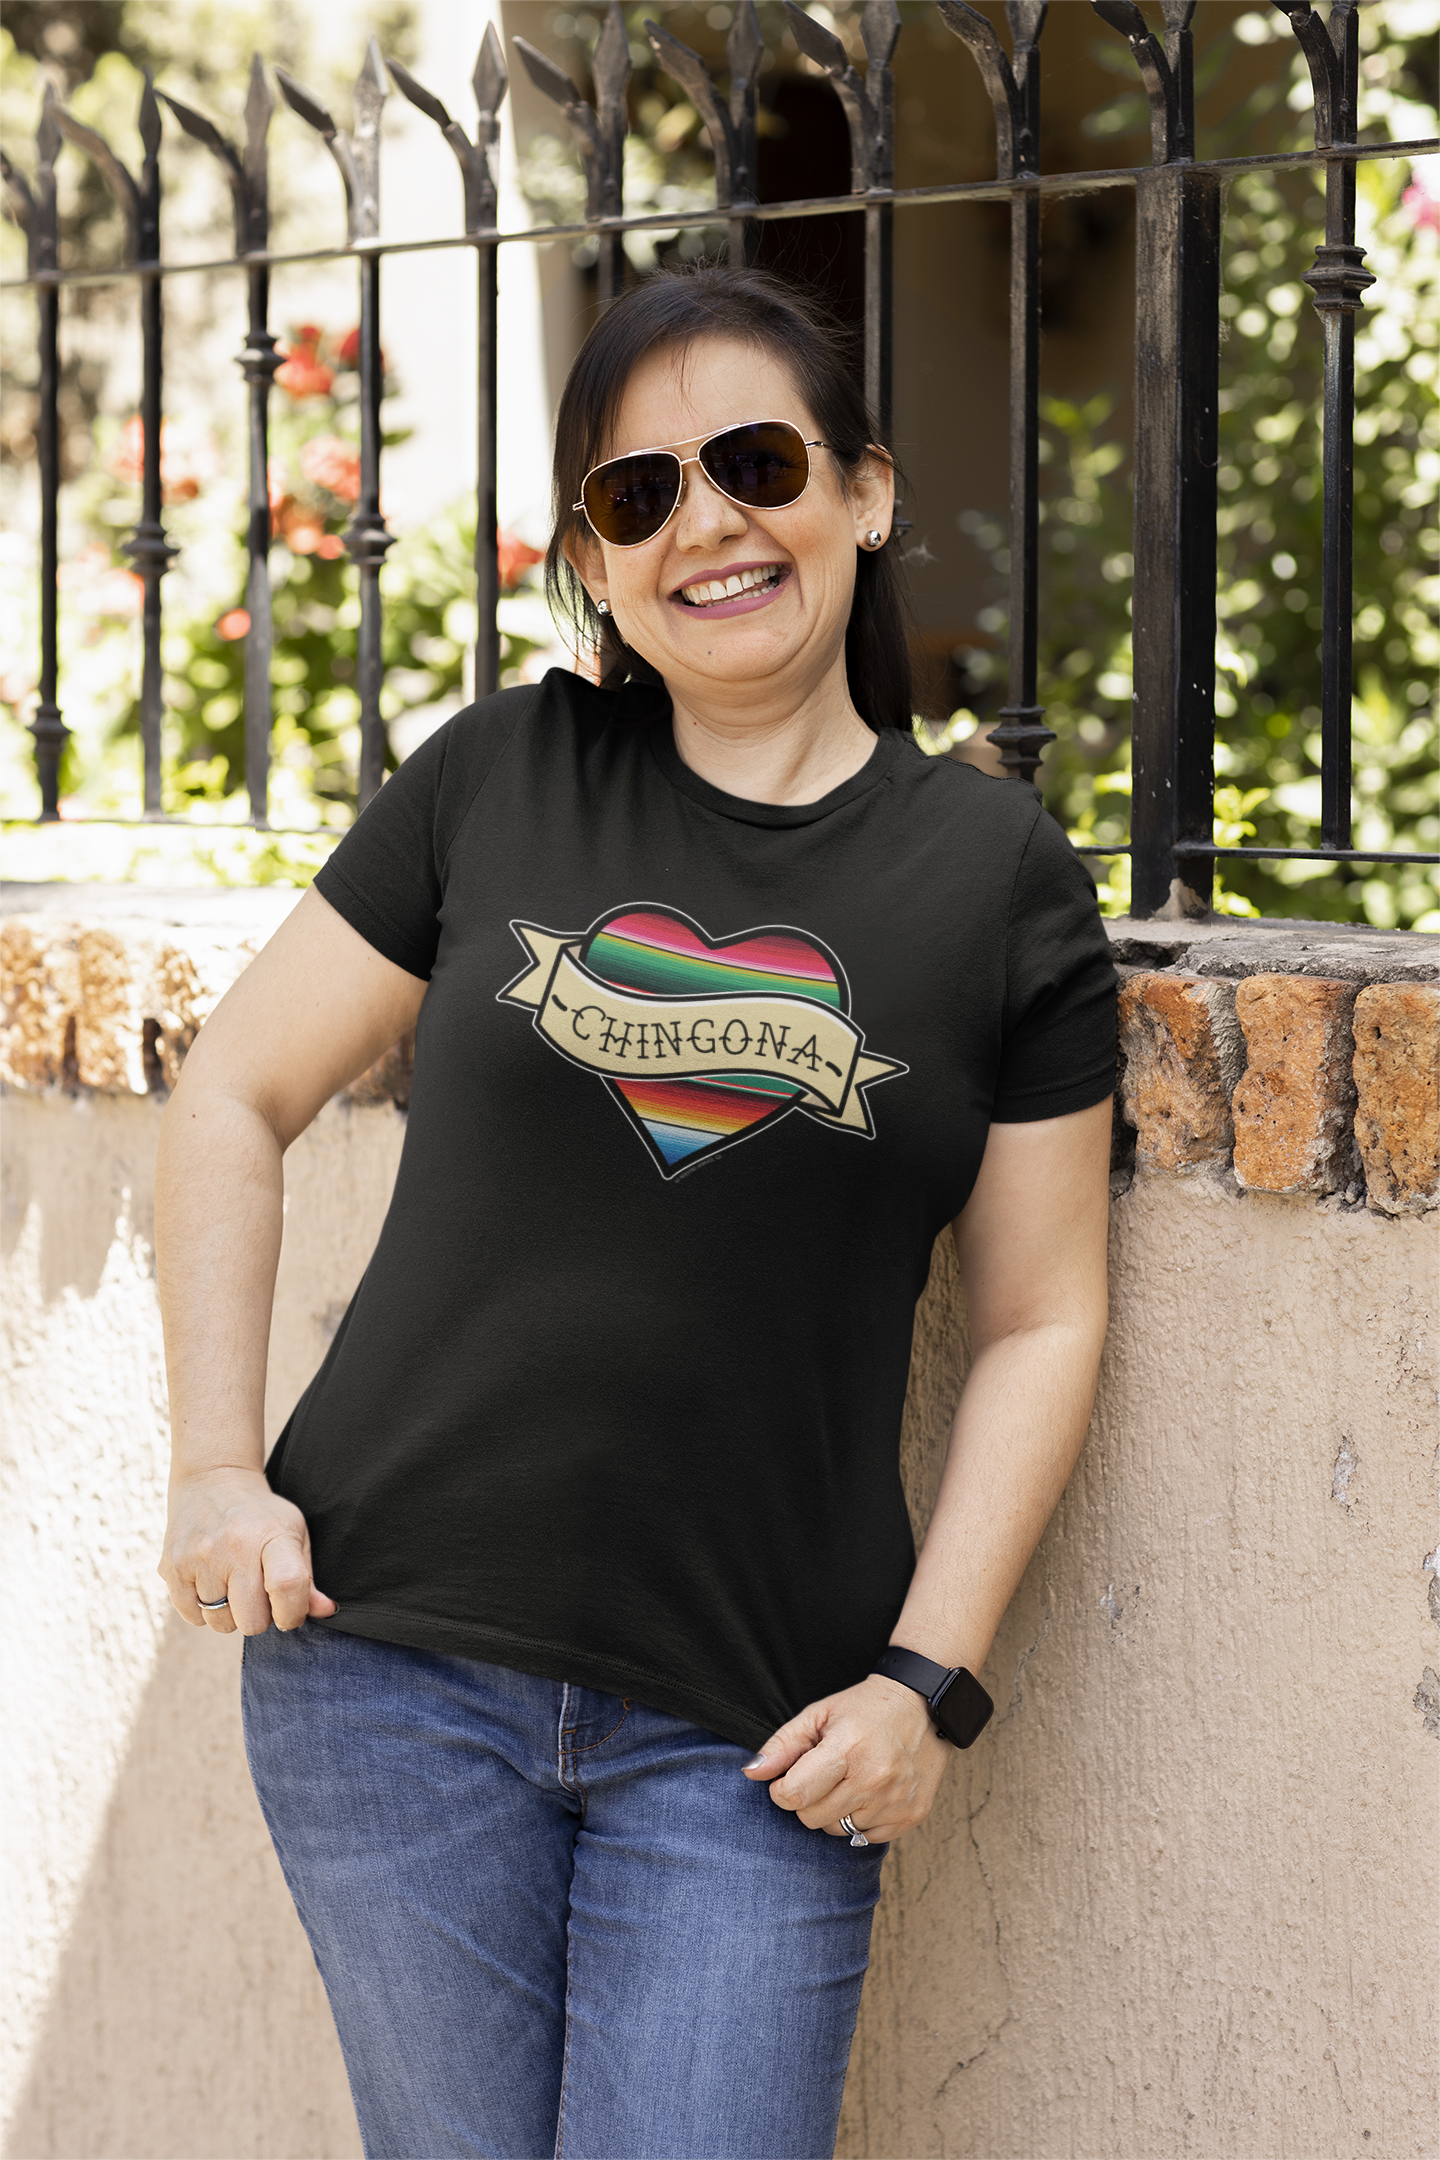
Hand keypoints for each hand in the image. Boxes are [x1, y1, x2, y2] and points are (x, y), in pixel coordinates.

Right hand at [159, 1465, 335, 1636]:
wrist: (212, 1480)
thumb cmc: (261, 1514)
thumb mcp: (292, 1532)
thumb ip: (307, 1577)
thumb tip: (326, 1612)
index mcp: (271, 1535)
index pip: (288, 1586)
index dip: (293, 1612)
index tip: (289, 1612)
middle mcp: (233, 1546)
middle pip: (252, 1621)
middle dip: (259, 1617)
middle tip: (257, 1593)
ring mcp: (198, 1557)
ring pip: (221, 1623)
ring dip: (230, 1613)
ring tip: (232, 1582)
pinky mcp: (171, 1567)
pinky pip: (192, 1617)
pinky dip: (203, 1610)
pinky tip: (210, 1582)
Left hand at [743, 1673, 951, 1843]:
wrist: (922, 1705)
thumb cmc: (864, 1709)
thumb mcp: (819, 1715)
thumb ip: (783, 1745)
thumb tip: (752, 1772)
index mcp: (847, 1749)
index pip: (794, 1795)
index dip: (781, 1789)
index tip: (789, 1777)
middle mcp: (874, 1779)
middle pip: (812, 1818)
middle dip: (806, 1800)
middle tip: (822, 1775)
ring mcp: (896, 1801)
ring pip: (838, 1831)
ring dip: (835, 1811)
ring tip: (849, 1780)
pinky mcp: (911, 1816)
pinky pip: (867, 1837)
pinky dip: (861, 1819)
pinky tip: (870, 1792)